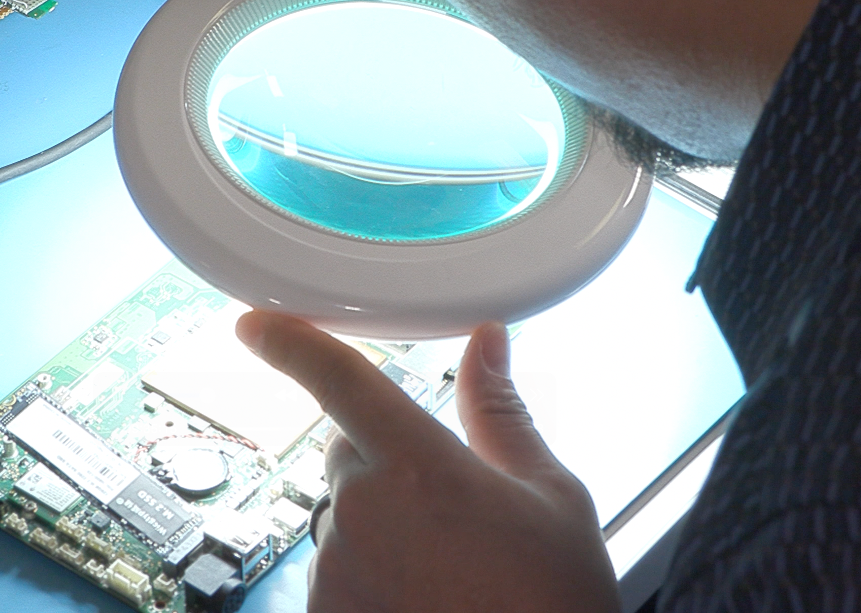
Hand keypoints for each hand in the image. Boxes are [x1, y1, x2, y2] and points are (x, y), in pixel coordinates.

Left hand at [236, 311, 620, 612]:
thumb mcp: (549, 493)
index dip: (292, 344)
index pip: (341, 382)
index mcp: (419, 467)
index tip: (257, 327)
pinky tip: (420, 590)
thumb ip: (500, 410)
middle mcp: (363, 516)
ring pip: (342, 513)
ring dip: (375, 518)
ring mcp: (337, 574)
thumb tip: (487, 343)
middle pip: (348, 451)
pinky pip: (335, 569)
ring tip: (441, 558)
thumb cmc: (551, 597)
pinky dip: (366, 569)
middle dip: (383, 455)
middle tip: (444, 499)